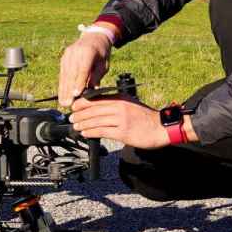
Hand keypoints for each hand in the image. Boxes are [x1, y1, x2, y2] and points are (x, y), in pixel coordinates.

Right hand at [57, 28, 113, 107]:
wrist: (93, 38)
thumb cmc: (101, 54)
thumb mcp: (104, 64)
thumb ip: (97, 76)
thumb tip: (90, 89)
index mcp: (88, 52)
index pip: (83, 69)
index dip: (79, 82)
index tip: (76, 94)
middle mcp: (75, 52)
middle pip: (71, 73)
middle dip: (69, 90)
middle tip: (68, 104)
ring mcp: (68, 55)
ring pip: (65, 75)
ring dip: (63, 90)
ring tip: (63, 103)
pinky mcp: (64, 58)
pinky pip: (62, 73)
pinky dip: (62, 85)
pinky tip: (61, 95)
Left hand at [68, 96, 197, 148]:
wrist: (160, 127)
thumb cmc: (145, 117)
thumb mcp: (130, 104)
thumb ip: (115, 103)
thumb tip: (97, 106)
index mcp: (120, 98)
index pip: (97, 99)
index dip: (83, 103)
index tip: (74, 107)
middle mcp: (120, 107)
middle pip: (94, 109)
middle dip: (80, 114)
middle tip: (71, 118)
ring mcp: (121, 120)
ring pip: (96, 120)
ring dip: (83, 123)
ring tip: (76, 126)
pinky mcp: (123, 132)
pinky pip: (103, 131)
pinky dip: (91, 132)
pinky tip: (86, 133)